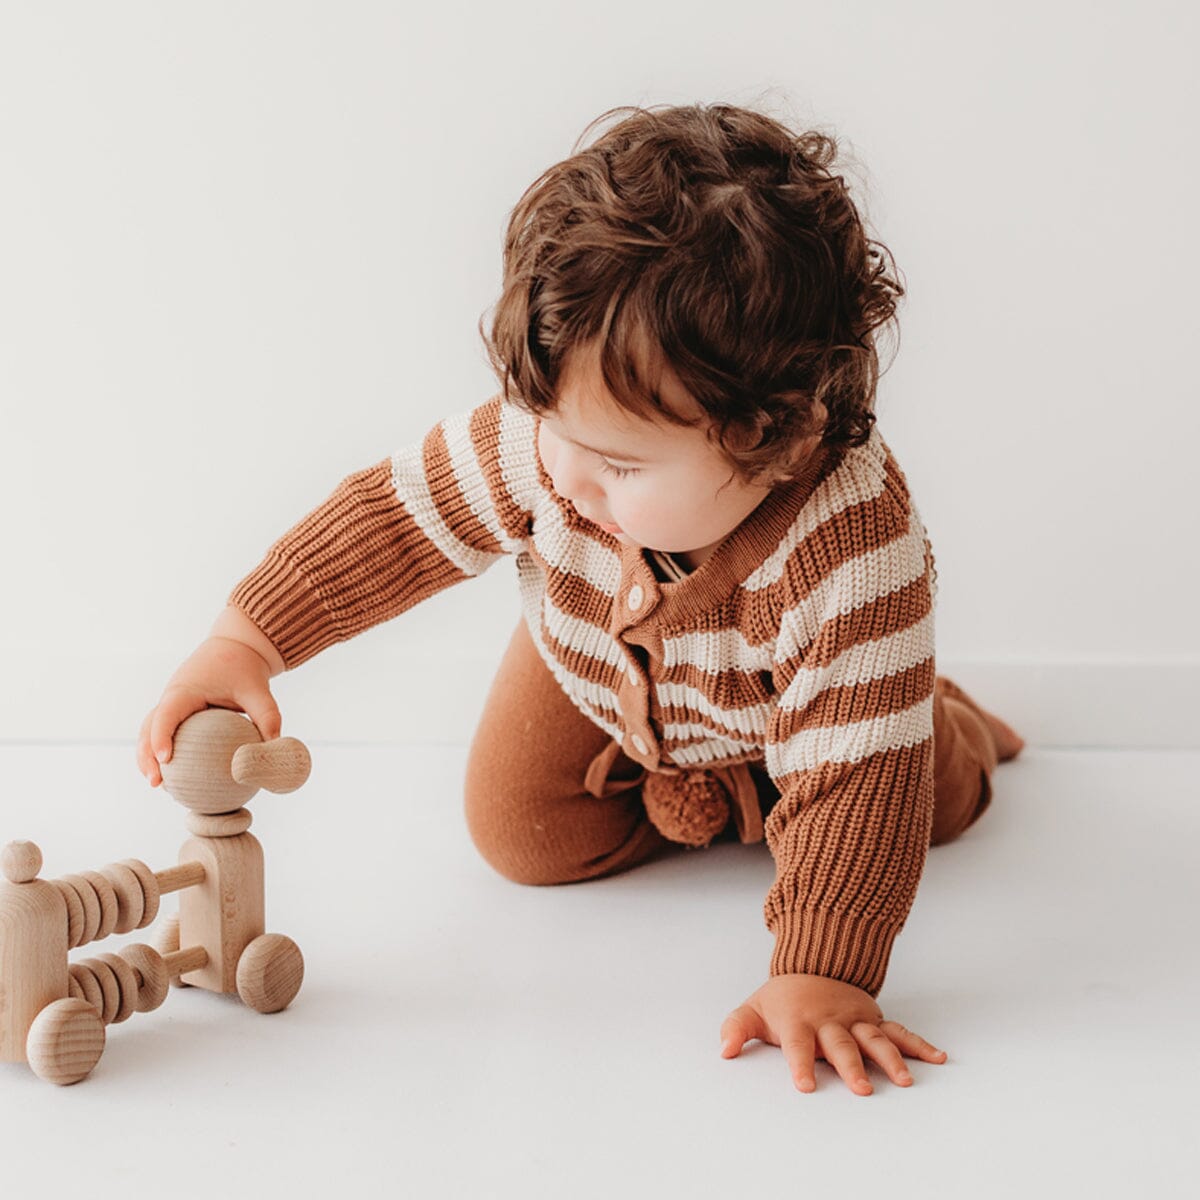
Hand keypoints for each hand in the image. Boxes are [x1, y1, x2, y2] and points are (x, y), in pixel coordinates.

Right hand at [137, 636, 281, 787]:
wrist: (236, 646)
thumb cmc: (244, 667)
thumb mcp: (258, 690)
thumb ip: (267, 716)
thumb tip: (275, 749)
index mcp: (185, 689)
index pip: (166, 714)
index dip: (161, 737)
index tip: (166, 760)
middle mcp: (172, 696)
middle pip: (148, 728)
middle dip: (147, 756)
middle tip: (157, 783)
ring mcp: (172, 703)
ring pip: (149, 731)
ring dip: (148, 757)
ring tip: (159, 785)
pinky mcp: (178, 710)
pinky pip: (164, 732)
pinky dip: (162, 751)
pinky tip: (176, 776)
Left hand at [719, 973, 946, 1094]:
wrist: (813, 962)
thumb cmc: (782, 998)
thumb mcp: (754, 1008)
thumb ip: (737, 1028)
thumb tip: (723, 1050)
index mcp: (800, 1021)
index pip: (799, 1045)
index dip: (800, 1064)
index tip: (804, 1085)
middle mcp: (830, 1021)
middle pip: (841, 1046)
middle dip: (851, 1066)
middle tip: (862, 1090)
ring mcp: (855, 1019)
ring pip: (874, 1039)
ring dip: (890, 1059)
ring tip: (904, 1081)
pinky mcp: (874, 1019)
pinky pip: (898, 1031)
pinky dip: (918, 1045)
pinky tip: (938, 1058)